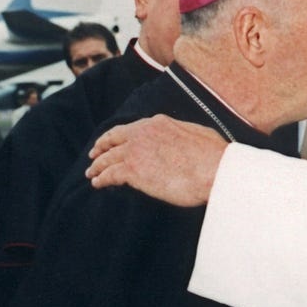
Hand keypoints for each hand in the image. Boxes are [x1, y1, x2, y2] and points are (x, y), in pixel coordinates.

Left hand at [85, 115, 226, 206]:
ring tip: (92, 173)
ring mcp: (136, 152)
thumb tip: (186, 140)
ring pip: (107, 158)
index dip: (117, 136)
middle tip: (93, 155)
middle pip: (113, 140)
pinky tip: (97, 183)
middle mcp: (142, 134)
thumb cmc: (215, 156)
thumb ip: (183, 135)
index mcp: (158, 123)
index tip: (112, 141)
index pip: (130, 129)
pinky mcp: (133, 171)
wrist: (214, 170)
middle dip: (101, 147)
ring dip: (97, 166)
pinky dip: (101, 179)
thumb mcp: (198, 134)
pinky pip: (109, 174)